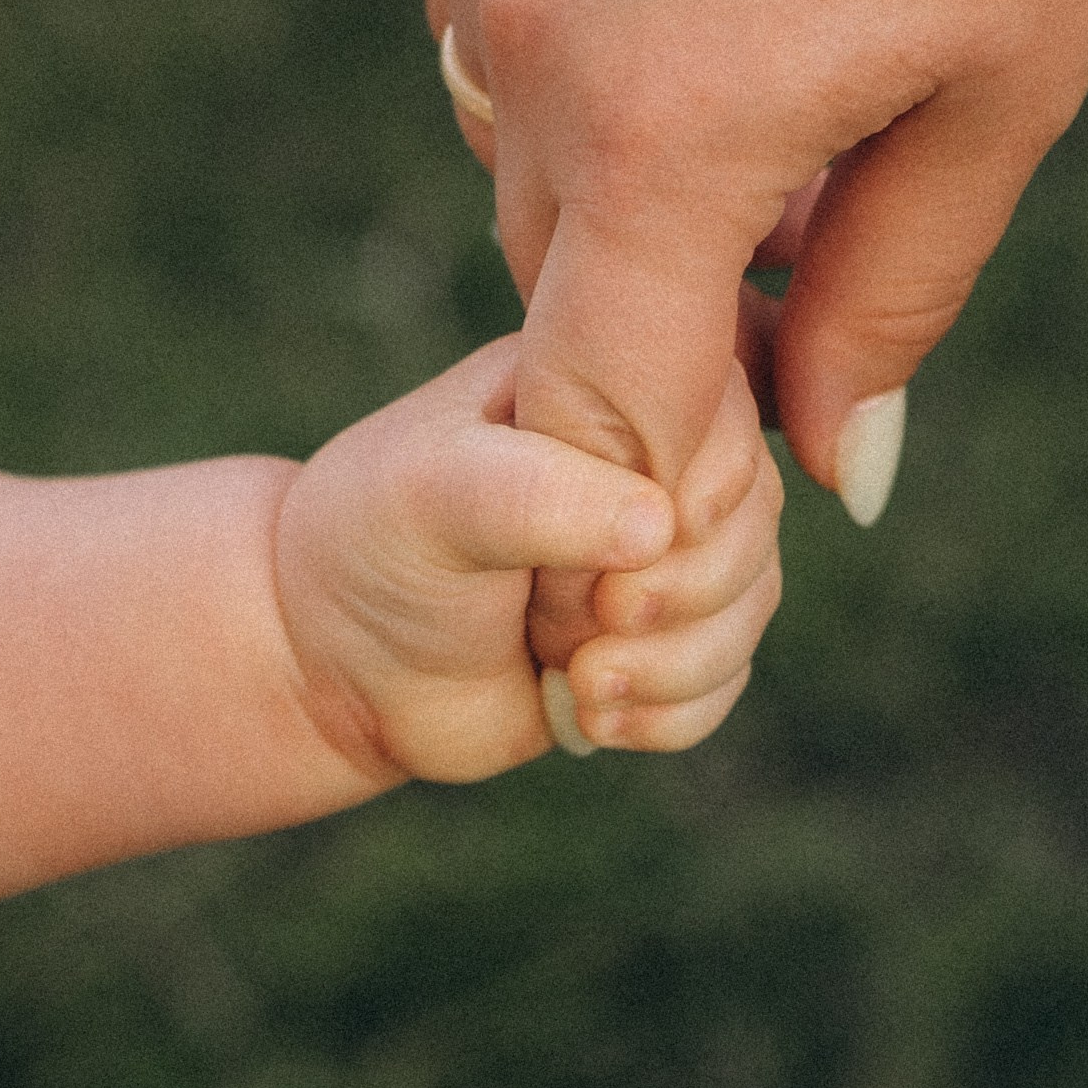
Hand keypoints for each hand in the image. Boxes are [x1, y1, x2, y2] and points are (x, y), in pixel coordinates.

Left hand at [274, 336, 780, 782]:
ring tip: (577, 679)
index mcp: (604, 372)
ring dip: (672, 664)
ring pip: (752, 602)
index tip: (611, 559)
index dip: (690, 501)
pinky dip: (670, 712)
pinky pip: (727, 677)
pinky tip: (588, 715)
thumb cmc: (374, 542)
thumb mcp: (432, 495)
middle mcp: (652, 451)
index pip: (722, 413)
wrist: (333, 657)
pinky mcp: (664, 634)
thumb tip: (659, 525)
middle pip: (754, 515)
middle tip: (587, 620)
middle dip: (679, 594)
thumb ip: (537, 495)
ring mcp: (666, 544)